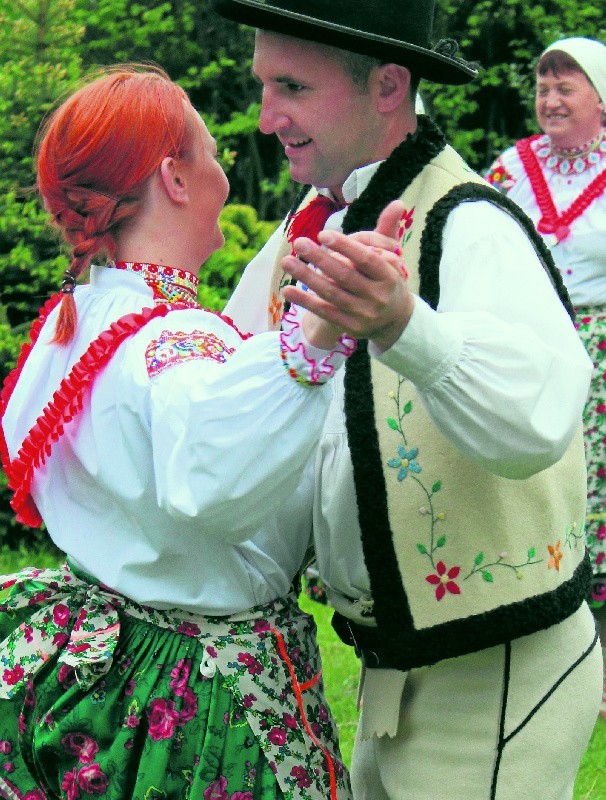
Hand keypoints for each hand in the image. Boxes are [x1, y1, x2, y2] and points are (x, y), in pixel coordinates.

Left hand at [281, 200, 413, 350]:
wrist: (394, 321)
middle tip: (299, 242)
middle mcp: (377, 296)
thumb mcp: (392, 258)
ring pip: (331, 293)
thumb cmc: (387, 280)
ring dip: (307, 277)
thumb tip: (397, 202)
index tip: (323, 234)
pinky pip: (324, 311)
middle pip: (345, 276)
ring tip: (287, 262)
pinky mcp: (350, 326)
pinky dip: (305, 301)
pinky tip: (288, 290)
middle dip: (320, 259)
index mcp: (389, 276)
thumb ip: (388, 230)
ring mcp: (363, 314)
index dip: (345, 246)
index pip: (366, 259)